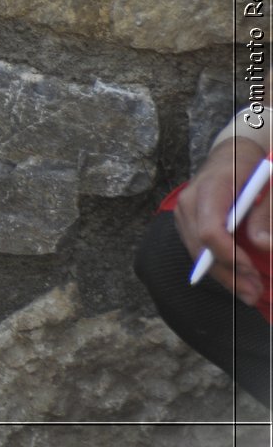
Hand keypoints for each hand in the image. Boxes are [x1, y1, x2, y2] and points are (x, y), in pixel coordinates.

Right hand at [176, 137, 272, 305]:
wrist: (229, 154)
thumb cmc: (249, 167)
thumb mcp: (266, 185)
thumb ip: (265, 213)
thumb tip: (263, 244)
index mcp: (210, 188)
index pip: (211, 230)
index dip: (230, 255)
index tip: (253, 271)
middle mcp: (189, 201)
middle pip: (202, 247)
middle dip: (228, 274)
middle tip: (254, 293)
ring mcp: (183, 212)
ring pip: (197, 253)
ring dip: (223, 275)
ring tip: (249, 290)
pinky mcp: (184, 222)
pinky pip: (197, 249)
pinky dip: (216, 266)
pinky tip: (235, 277)